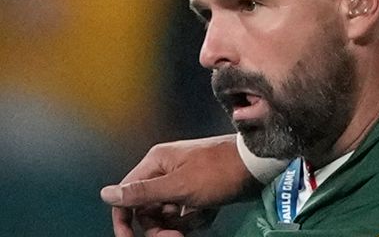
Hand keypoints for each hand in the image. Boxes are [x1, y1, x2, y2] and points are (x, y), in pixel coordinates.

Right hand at [101, 134, 257, 236]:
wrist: (259, 164)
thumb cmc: (218, 173)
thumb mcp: (178, 186)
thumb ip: (142, 193)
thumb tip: (105, 194)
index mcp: (156, 163)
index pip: (126, 196)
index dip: (125, 221)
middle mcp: (166, 169)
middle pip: (147, 209)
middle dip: (159, 226)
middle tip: (176, 236)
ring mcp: (184, 180)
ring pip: (168, 213)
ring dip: (181, 223)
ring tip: (201, 218)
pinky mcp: (200, 190)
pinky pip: (187, 212)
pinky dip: (197, 217)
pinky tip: (210, 213)